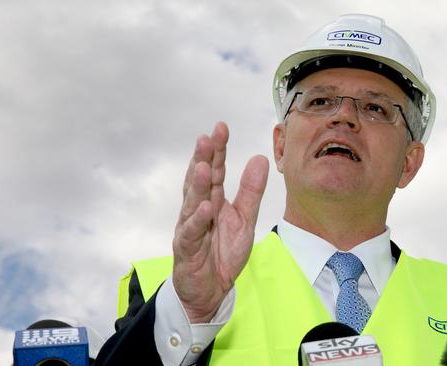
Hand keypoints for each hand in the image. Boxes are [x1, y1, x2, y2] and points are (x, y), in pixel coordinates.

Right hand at [172, 122, 268, 322]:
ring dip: (197, 185)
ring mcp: (189, 228)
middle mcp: (198, 210)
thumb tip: (260, 158)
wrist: (211, 290)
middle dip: (202, 159)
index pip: (215, 170)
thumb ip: (251, 191)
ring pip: (192, 203)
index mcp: (212, 200)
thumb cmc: (222, 253)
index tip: (221, 128)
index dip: (217, 150)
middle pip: (200, 181)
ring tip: (204, 166)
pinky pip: (191, 233)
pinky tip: (205, 208)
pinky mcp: (186, 250)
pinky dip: (197, 221)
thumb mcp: (245, 219)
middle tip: (207, 138)